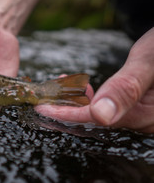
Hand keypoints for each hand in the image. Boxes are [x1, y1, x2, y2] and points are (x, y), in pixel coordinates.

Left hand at [36, 27, 153, 132]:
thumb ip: (126, 88)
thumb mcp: (148, 62)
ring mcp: (144, 114)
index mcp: (149, 115)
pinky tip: (84, 87)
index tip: (41, 108)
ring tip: (62, 83)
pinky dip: (93, 97)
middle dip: (68, 107)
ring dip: (79, 101)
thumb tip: (101, 116)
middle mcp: (147, 120)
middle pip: (99, 119)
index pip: (100, 119)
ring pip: (103, 113)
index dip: (68, 114)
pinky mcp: (140, 106)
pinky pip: (112, 107)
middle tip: (45, 92)